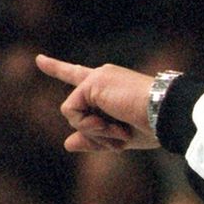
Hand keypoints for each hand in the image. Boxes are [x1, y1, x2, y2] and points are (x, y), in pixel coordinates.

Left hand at [35, 54, 160, 151]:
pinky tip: (110, 124)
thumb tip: (67, 143)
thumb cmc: (153, 126)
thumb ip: (93, 140)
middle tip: (124, 137)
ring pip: (73, 116)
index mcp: (110, 86)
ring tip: (120, 129)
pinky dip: (89, 126)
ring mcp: (96, 79)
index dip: (58, 68)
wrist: (165, 114)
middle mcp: (101, 77)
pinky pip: (72, 113)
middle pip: (77, 112)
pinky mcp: (91, 84)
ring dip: (95, 132)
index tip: (38, 59)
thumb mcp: (119, 139)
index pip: (78, 76)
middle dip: (96, 134)